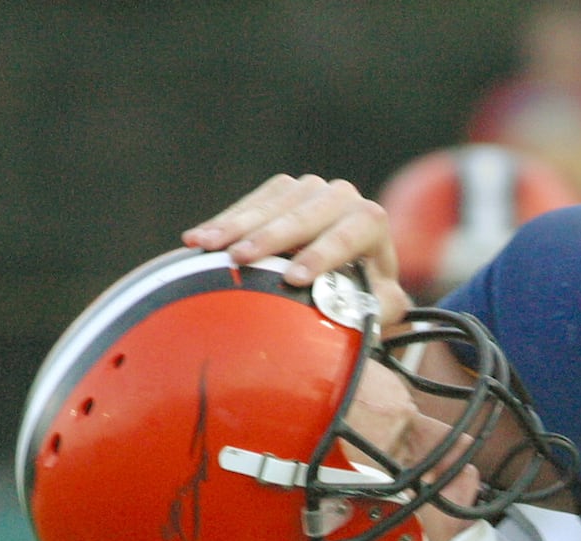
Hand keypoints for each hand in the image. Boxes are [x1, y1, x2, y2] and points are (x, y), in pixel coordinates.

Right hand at [182, 173, 409, 325]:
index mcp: (369, 221)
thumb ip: (382, 308)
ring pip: (270, 205)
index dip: (319, 256)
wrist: (356, 264)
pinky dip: (224, 223)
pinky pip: (250, 202)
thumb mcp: (381, 303)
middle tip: (240, 259)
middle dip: (269, 239)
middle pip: (302, 216)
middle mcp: (341, 196)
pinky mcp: (281, 187)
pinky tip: (198, 239)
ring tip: (207, 247)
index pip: (346, 235)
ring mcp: (308, 188)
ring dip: (235, 227)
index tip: (293, 279)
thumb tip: (369, 313)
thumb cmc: (368, 291)